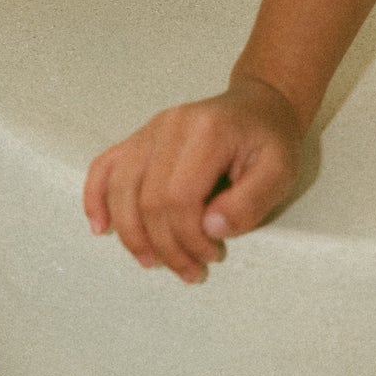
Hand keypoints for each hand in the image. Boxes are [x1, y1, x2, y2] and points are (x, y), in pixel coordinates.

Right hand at [82, 76, 303, 282]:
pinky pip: (105, 166)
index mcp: (207, 132)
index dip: (188, 237)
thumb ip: (249, 203)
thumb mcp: (279, 172)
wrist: (258, 106)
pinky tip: (101, 227)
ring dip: (133, 234)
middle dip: (166, 244)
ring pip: (121, 188)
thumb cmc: (269, 141)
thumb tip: (211, 229)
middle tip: (191, 269)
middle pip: (148, 198)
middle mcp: (170, 126)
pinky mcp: (139, 138)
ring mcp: (150, 130)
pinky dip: (96, 198)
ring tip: (153, 261)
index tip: (212, 255)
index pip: (179, 196)